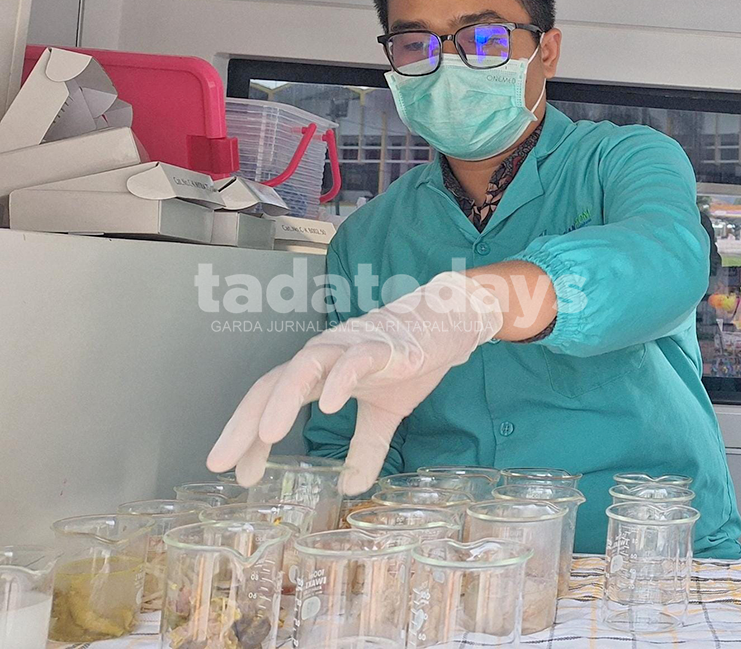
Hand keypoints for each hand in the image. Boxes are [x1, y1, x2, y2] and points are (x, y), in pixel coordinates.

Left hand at [207, 272, 502, 493]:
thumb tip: (351, 489)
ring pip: (306, 366)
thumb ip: (365, 449)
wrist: (447, 323)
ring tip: (267, 436)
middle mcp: (325, 356)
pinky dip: (340, 379)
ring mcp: (351, 347)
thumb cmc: (408, 360)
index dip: (248, 435)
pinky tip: (329, 405)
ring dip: (283, 399)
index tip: (236, 473)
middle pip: (273, 383)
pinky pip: (356, 359)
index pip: (271, 400)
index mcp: (319, 373)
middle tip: (221, 462)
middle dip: (244, 422)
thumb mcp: (385, 415)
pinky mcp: (384, 345)